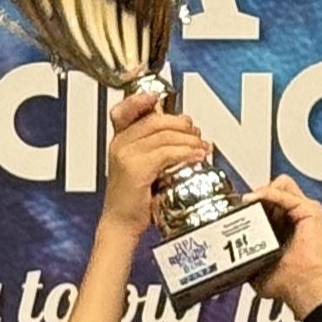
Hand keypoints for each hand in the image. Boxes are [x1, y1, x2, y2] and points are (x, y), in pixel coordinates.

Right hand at [102, 90, 212, 238]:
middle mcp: (120, 144)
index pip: (126, 110)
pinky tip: (196, 156)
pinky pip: (167, 152)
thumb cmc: (132, 200)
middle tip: (196, 132)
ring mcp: (126, 154)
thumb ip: (154, 148)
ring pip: (164, 135)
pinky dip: (186, 152)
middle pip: (155, 121)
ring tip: (202, 147)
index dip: (141, 99)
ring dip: (189, 140)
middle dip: (181, 124)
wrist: (120, 224)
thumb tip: (181, 133)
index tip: (156, 97)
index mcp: (119, 140)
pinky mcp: (136, 167)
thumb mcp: (140, 167)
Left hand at [249, 174, 321, 316]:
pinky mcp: (309, 210)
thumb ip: (248, 257)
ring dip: (262, 193)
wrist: (305, 287)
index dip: (253, 205)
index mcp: (286, 229)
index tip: (239, 214)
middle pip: (274, 190)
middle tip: (244, 209)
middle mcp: (296, 218)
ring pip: (281, 184)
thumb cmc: (289, 284)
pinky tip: (254, 200)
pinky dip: (266, 192)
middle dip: (256, 197)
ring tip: (250, 205)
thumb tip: (229, 257)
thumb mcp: (259, 270)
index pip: (268, 203)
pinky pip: (285, 190)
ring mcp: (303, 212)